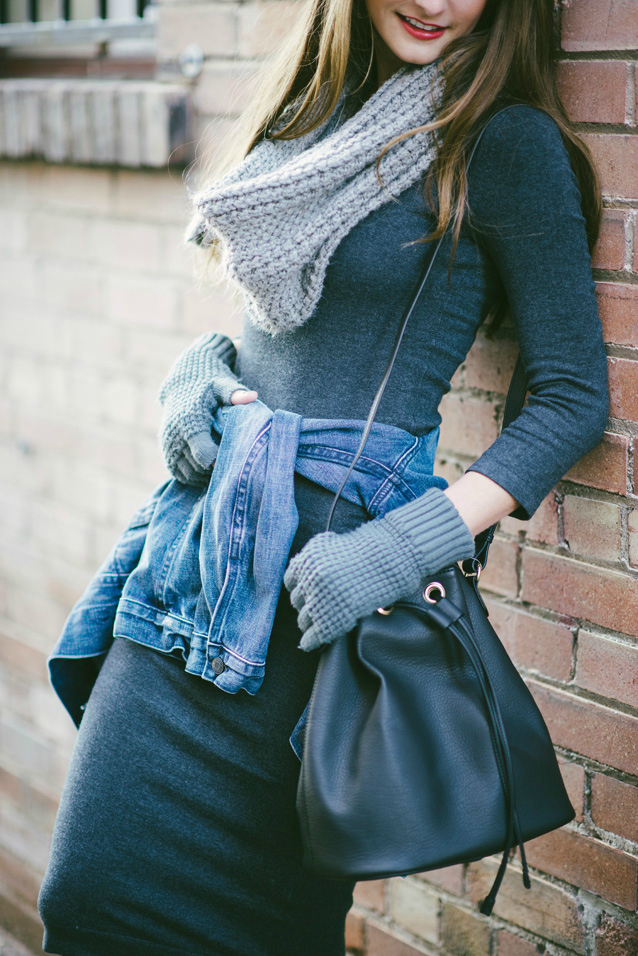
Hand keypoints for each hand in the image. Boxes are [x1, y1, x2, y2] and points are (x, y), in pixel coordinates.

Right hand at [158, 332, 254, 485]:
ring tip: (223, 468)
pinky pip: (181, 475)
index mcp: (188, 421)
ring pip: (189, 474)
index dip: (221, 461)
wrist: (182, 386)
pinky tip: (211, 471)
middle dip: (216, 470)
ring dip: (207, 476)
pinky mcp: (167, 453)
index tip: (235, 457)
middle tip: (233, 466)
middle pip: (198, 467)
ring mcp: (168, 446)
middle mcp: (174, 436)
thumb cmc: (207, 387)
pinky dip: (196, 478)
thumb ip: (235, 393)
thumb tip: (253, 396)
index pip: (204, 454)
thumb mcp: (221, 385)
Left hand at [283, 487, 475, 651]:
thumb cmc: (366, 550)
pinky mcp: (329, 619)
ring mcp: (318, 600)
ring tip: (320, 622)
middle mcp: (308, 580)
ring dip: (310, 622)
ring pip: (303, 619)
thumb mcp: (331, 546)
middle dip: (307, 604)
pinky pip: (312, 635)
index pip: (290, 581)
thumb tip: (302, 582)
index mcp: (305, 561)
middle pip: (297, 601)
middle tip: (318, 608)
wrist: (389, 559)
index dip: (301, 588)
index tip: (308, 592)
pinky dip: (311, 640)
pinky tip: (313, 642)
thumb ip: (313, 561)